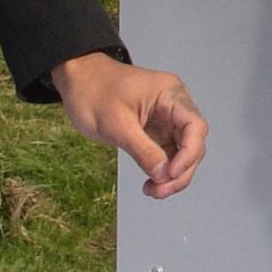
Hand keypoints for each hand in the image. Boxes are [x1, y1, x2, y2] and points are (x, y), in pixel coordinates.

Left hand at [50, 52, 206, 198]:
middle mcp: (173, 105)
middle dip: (180, 171)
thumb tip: (163, 175)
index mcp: (169, 94)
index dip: (188, 154)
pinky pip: (167, 154)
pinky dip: (162, 171)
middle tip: (160, 190)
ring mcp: (165, 119)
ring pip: (182, 153)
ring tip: (153, 191)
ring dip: (172, 176)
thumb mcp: (116, 124)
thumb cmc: (93, 90)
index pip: (195, 127)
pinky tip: (152, 183)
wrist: (76, 80)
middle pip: (193, 143)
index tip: (170, 173)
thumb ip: (143, 150)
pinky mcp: (155, 131)